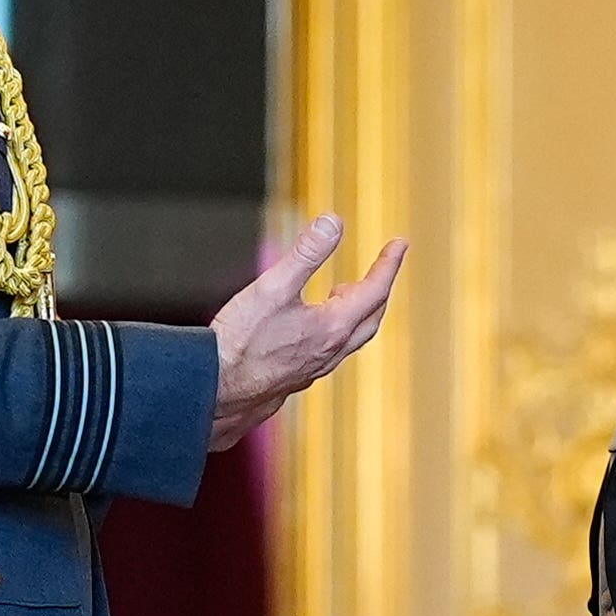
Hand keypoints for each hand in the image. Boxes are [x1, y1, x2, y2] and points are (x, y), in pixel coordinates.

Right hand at [209, 215, 410, 451]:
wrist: (216, 392)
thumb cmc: (240, 343)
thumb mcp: (273, 287)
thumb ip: (305, 253)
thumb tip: (333, 223)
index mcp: (332, 327)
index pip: (375, 290)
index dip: (388, 264)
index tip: (399, 244)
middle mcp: (331, 352)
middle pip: (372, 318)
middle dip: (379, 288)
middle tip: (382, 266)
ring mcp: (315, 369)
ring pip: (352, 338)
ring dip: (358, 311)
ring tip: (343, 292)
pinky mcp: (296, 379)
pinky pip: (331, 351)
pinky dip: (336, 331)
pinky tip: (313, 327)